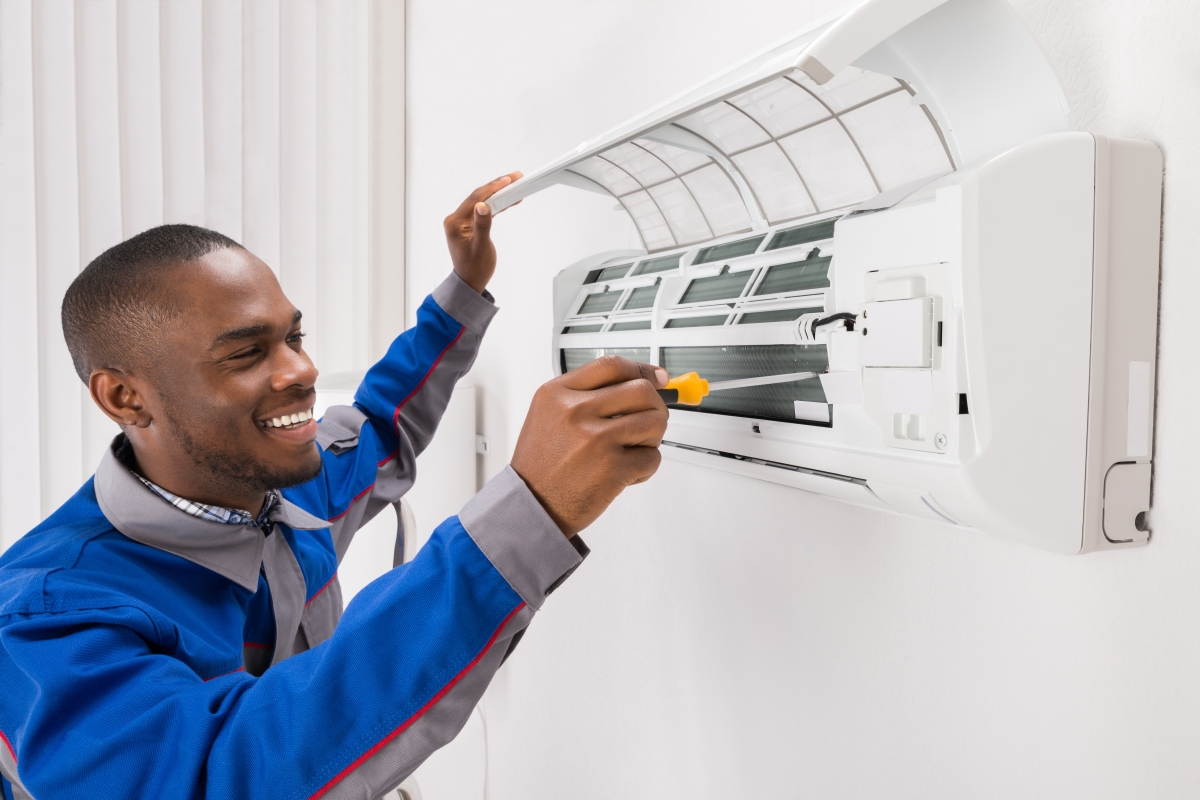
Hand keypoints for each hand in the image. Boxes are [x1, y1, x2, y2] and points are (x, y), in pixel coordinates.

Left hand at [444, 171, 521, 293]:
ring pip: (482, 202)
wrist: (470, 282)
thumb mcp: (481, 247)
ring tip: (515, 185)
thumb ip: (482, 225)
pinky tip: (508, 200)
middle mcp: (456, 220)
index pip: (475, 199)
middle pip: (479, 197)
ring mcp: (462, 222)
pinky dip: (496, 205)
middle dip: (498, 187)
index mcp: (455, 223)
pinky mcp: (469, 225)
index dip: (493, 188)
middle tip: (515, 178)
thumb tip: (483, 205)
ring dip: (498, 194)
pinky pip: (483, 211)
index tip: (508, 180)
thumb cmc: (475, 269)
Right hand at [511, 356, 669, 536]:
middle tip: (646, 423)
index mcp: (558, 394)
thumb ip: (586, 395)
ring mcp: (595, 439)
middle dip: (654, 407)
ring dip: (651, 438)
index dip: (641, 369)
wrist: (531, 506)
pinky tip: (624, 474)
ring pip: (655, 421)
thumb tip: (641, 381)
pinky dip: (645, 469)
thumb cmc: (542, 464)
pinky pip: (652, 458)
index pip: (611, 366)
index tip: (657, 377)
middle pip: (642, 390)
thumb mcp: (549, 415)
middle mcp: (576, 412)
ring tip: (631, 451)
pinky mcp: (612, 468)